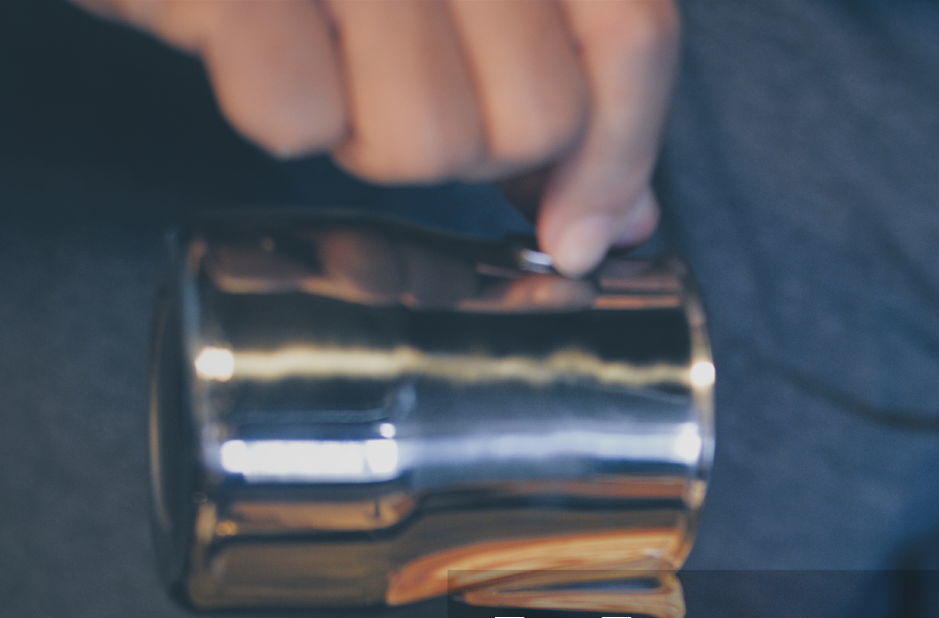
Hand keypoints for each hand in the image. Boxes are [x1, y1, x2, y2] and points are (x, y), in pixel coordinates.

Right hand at [69, 0, 678, 274]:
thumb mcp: (461, 2)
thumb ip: (556, 90)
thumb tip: (620, 219)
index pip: (633, 36)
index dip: (617, 157)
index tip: (577, 235)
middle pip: (537, 116)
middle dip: (475, 150)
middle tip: (409, 98)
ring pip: (430, 139)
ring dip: (374, 141)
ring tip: (335, 68)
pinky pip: (301, 114)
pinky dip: (281, 117)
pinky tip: (266, 57)